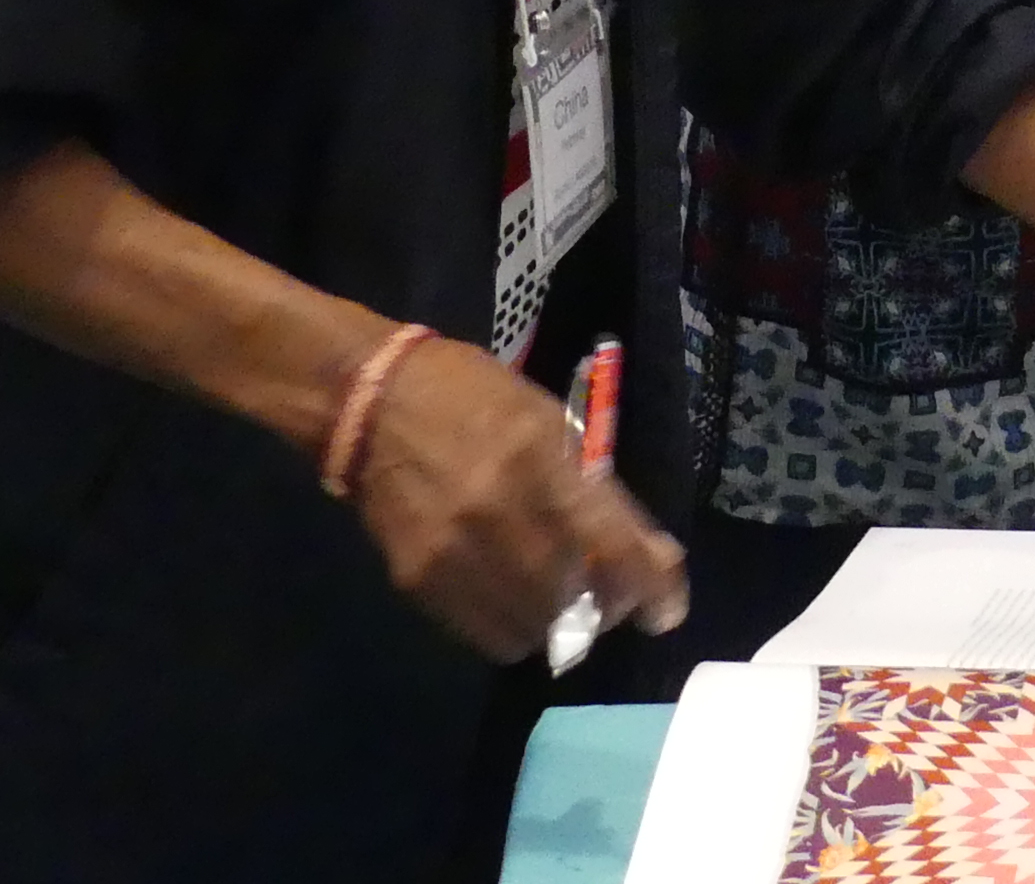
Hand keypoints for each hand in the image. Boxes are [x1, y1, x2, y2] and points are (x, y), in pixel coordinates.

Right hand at [343, 337, 688, 662]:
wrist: (368, 402)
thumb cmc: (471, 397)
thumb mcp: (547, 421)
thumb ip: (597, 493)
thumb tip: (652, 558)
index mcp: (539, 458)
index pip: (612, 545)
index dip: (651, 589)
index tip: (665, 612)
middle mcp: (499, 512)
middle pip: (576, 603)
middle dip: (602, 608)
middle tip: (604, 595)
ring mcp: (454, 552)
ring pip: (533, 632)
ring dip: (557, 623)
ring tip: (555, 596)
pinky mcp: (418, 581)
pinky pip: (485, 636)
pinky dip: (512, 627)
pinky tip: (511, 596)